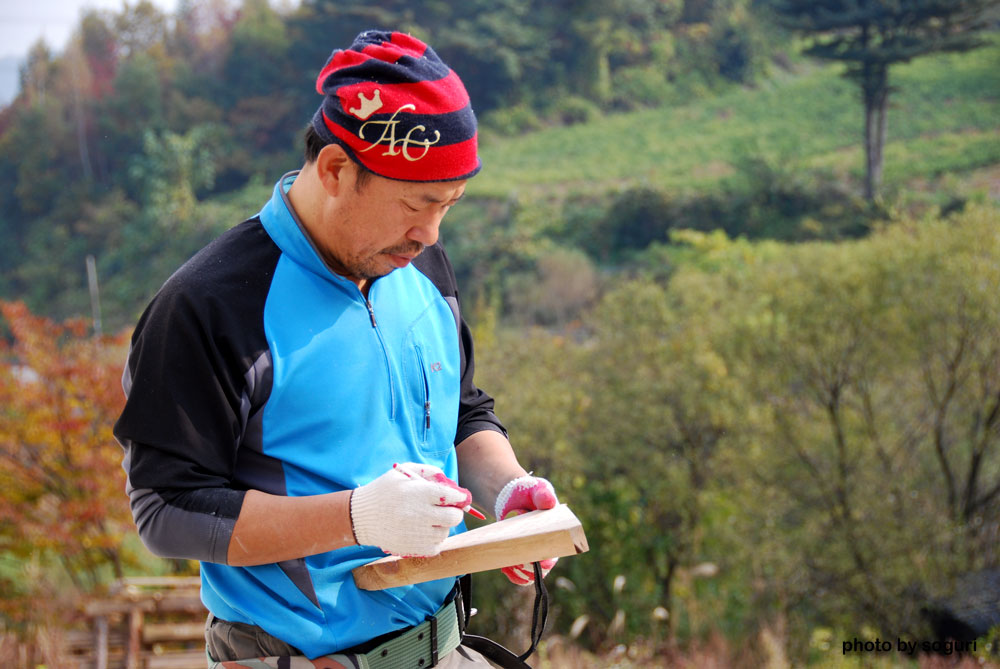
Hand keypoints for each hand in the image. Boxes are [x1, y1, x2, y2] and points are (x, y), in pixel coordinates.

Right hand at [350, 463, 469, 556]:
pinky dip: (434, 540)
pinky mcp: (414, 549)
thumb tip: (450, 482)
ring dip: (442, 526)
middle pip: (454, 517)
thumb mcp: (402, 472)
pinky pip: (436, 547)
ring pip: (446, 532)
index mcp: (419, 493)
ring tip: (429, 520)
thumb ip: (427, 471)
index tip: (458, 497)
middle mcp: (421, 514)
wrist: (360, 517)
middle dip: (454, 512)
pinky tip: (423, 532)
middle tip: (447, 510)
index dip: (459, 496)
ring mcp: (418, 534)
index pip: (453, 496)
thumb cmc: (383, 491)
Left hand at [494, 475, 558, 584]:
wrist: (513, 497)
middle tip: (514, 562)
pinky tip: (504, 567)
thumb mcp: (537, 490)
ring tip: (506, 564)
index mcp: (558, 533)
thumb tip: (549, 502)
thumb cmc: (530, 493)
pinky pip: (519, 575)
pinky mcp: (521, 557)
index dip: (547, 561)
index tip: (537, 562)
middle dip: (527, 569)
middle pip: (541, 570)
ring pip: (529, 575)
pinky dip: (512, 574)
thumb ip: (543, 495)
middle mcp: (549, 547)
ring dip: (518, 573)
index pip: (556, 554)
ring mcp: (534, 554)